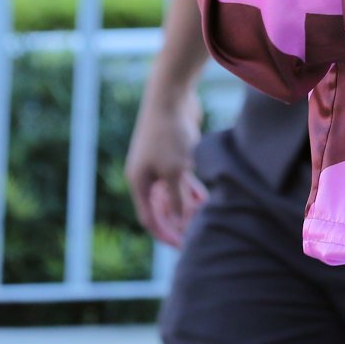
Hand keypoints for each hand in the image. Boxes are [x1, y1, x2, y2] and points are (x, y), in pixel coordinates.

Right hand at [124, 84, 208, 247]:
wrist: (172, 97)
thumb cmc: (169, 135)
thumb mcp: (176, 171)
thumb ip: (179, 198)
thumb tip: (182, 221)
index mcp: (139, 183)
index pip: (149, 218)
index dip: (165, 234)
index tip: (182, 246)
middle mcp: (146, 176)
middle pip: (161, 208)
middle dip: (177, 222)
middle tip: (195, 235)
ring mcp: (159, 164)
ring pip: (173, 193)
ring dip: (187, 206)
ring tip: (205, 218)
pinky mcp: (173, 153)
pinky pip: (181, 179)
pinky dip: (191, 189)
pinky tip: (205, 198)